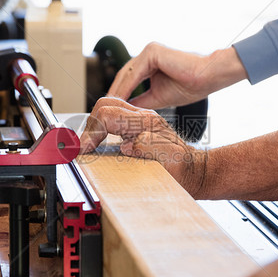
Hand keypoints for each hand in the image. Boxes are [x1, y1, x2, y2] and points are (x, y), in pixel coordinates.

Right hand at [79, 97, 206, 194]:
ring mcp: (139, 122)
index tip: (84, 148)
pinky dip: (100, 129)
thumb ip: (149, 147)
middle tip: (82, 147)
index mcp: (147, 123)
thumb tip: (127, 145)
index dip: (92, 131)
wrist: (196, 171)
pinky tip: (97, 142)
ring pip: (108, 109)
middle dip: (90, 125)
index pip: (109, 114)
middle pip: (105, 106)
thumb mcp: (170, 159)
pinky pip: (114, 119)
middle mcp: (142, 118)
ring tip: (86, 144)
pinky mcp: (137, 129)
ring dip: (93, 125)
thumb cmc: (185, 169)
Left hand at [108, 43, 245, 108]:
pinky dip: (126, 87)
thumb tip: (124, 109)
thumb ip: (140, 101)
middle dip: (114, 93)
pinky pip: (134, 73)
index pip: (128, 79)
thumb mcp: (158, 97)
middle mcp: (148, 54)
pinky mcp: (152, 52)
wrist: (207, 78)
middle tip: (104, 111)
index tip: (110, 111)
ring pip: (127, 74)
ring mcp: (149, 51)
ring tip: (109, 109)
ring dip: (117, 92)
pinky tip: (119, 100)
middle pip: (124, 76)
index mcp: (150, 62)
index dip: (118, 95)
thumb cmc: (190, 86)